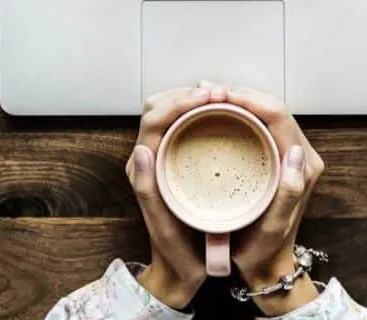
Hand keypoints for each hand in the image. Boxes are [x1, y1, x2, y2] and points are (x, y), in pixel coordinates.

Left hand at [127, 85, 221, 308]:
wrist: (178, 274)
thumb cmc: (175, 253)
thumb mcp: (163, 226)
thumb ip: (147, 191)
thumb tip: (141, 149)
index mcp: (142, 168)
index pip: (155, 118)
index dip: (181, 101)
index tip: (211, 97)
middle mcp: (147, 158)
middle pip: (161, 106)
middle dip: (189, 93)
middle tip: (223, 93)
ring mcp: (160, 158)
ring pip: (171, 112)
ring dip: (194, 99)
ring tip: (225, 98)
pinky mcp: (174, 161)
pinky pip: (182, 125)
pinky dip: (199, 112)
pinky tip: (222, 115)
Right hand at [227, 86, 324, 315]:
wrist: (267, 265)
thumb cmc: (264, 250)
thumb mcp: (275, 227)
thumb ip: (290, 192)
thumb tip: (295, 153)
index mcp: (303, 165)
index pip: (278, 114)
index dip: (249, 97)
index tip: (218, 95)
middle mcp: (301, 154)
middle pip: (272, 106)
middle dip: (241, 92)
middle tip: (205, 91)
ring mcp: (290, 154)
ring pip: (266, 111)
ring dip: (239, 99)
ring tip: (206, 96)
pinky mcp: (279, 157)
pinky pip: (261, 123)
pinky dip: (240, 111)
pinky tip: (217, 111)